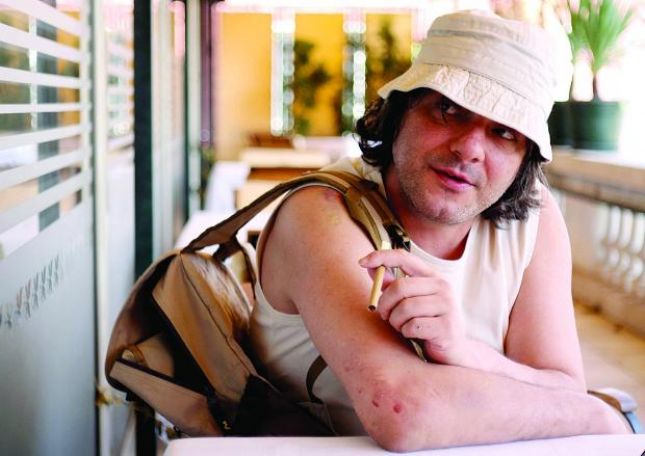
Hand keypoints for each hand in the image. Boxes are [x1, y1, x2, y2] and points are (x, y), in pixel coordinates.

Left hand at [359, 249, 471, 365]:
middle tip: (384, 315)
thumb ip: (391, 284)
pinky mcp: (447, 326)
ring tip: (401, 327)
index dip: (381, 257)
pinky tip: (414, 335)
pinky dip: (406, 332)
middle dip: (384, 304)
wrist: (453, 351)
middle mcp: (443, 286)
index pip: (404, 257)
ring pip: (404, 308)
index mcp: (432, 276)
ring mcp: (448, 306)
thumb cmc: (426, 322)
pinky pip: (412, 326)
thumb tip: (369, 266)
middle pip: (400, 287)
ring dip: (395, 321)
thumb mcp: (409, 300)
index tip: (361, 262)